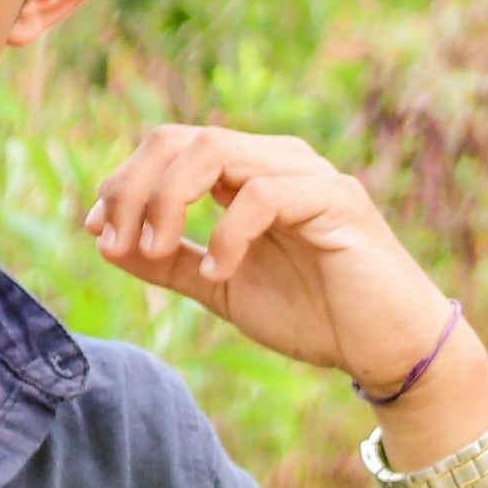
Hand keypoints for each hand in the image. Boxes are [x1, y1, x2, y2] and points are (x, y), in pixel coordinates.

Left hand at [85, 127, 470, 403]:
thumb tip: (103, 241)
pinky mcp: (336, 201)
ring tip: (156, 253)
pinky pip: (264, 194)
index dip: (124, 182)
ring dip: (169, 200)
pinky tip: (220, 273)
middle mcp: (276, 162)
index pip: (173, 148)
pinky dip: (228, 232)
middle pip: (186, 137)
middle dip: (136, 186)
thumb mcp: (222, 289)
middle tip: (117, 241)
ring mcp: (308, 176)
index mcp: (249, 176)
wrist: (391, 350)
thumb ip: (169, 264)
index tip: (97, 231)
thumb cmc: (317, 316)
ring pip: (216, 150)